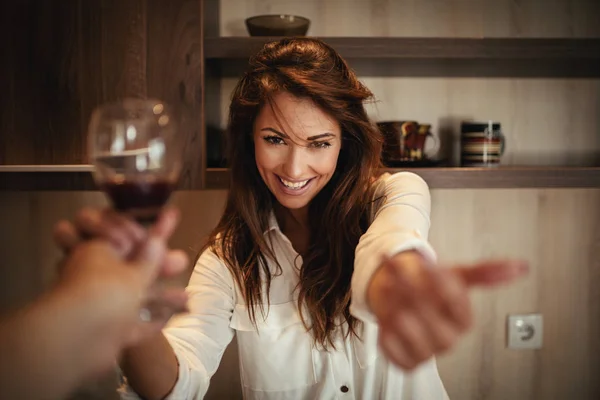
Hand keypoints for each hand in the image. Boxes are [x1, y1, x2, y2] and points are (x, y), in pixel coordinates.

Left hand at [57, 235, 185, 351]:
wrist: (77, 342)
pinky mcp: (107, 331)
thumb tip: (157, 240)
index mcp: (97, 251)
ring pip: (135, 296)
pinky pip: (133, 324)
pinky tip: (169, 320)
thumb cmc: (105, 293)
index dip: (139, 234)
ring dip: (161, 296)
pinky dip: (150, 323)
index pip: (119, 235)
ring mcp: (102, 304)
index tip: (159, 237)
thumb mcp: (134, 271)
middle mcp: (97, 276)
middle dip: (158, 266)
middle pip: (131, 267)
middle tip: (180, 262)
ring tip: (187, 298)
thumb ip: (149, 257)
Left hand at [367, 251, 527, 370]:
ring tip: (389, 292)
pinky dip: (388, 336)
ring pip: (416, 340)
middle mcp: (448, 337)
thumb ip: (485, 273)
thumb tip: (521, 267)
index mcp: (463, 319)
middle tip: (400, 274)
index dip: (441, 283)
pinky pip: (397, 355)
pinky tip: (387, 320)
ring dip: (399, 314)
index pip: (457, 303)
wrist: (400, 296)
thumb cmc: (430, 288)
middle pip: (434, 323)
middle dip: (414, 294)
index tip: (429, 266)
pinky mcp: (407, 361)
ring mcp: (427, 351)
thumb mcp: (456, 275)